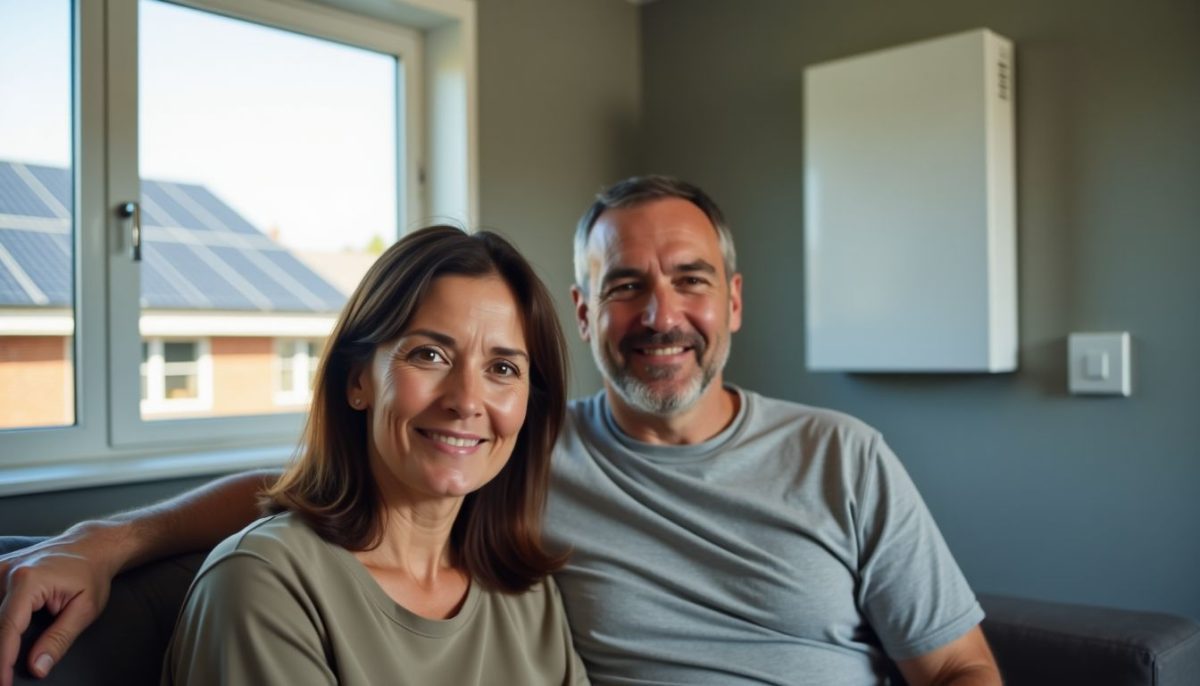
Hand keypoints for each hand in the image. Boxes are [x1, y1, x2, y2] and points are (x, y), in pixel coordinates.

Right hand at [0, 524, 124, 685]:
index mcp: (28, 581)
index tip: (3, 683)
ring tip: (4, 661)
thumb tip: (37, 668)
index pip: (7, 629)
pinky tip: (2, 636)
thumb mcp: (86, 609)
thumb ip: (59, 639)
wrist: (90, 546)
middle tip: (3, 677)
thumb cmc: (91, 575)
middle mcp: (7, 572)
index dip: (3, 661)